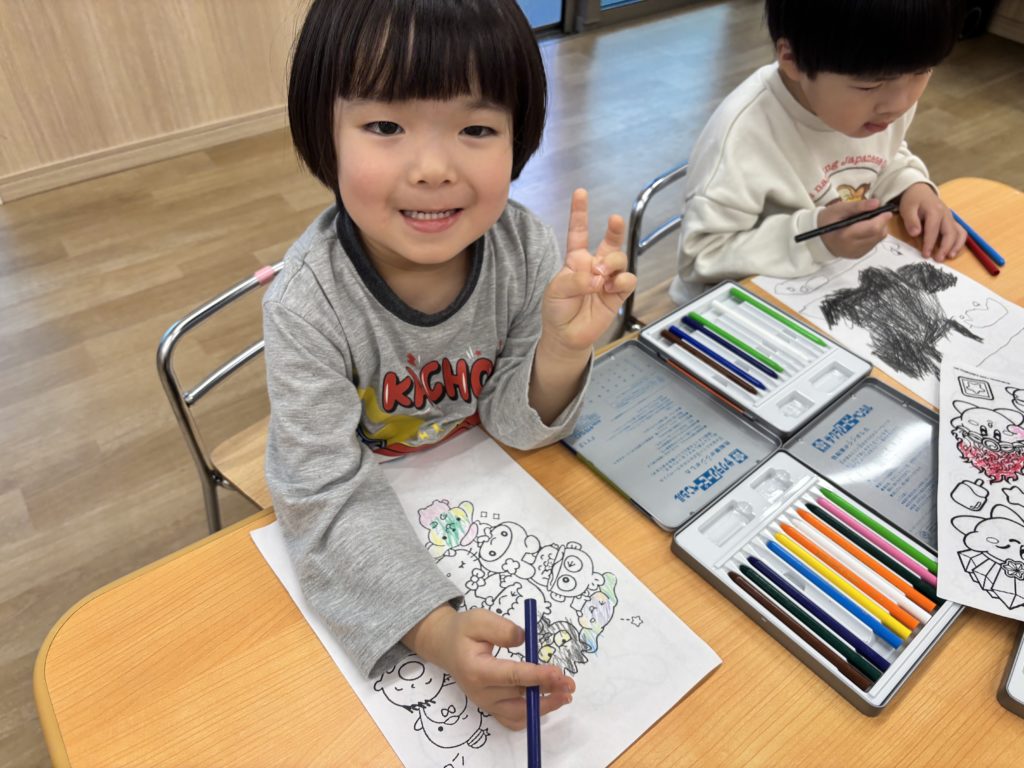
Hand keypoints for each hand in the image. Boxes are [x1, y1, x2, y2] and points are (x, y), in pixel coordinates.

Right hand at [404, 606, 574, 729]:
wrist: (445, 646)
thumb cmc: (463, 631)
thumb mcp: (479, 619)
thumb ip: (501, 628)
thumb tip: (524, 638)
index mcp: (476, 670)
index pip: (511, 676)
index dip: (536, 676)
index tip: (557, 672)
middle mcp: (481, 692)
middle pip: (519, 698)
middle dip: (547, 691)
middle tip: (569, 683)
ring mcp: (486, 703)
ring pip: (519, 714)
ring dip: (545, 706)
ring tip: (566, 694)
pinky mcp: (491, 707)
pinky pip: (514, 719)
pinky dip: (532, 715)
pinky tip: (549, 701)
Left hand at [542, 189, 637, 351]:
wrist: (566, 335)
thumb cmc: (557, 309)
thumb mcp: (557, 290)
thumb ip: (576, 279)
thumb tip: (597, 277)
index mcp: (575, 259)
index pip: (579, 231)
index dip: (580, 212)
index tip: (581, 192)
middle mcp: (594, 265)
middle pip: (610, 241)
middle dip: (615, 228)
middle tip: (614, 220)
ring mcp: (608, 278)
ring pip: (620, 258)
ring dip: (612, 262)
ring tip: (601, 276)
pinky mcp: (618, 293)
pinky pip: (628, 279)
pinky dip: (621, 280)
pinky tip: (610, 286)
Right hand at [819, 198, 892, 258]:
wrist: (818, 237)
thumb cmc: (828, 220)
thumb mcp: (840, 208)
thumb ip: (858, 206)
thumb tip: (877, 203)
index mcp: (846, 236)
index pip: (873, 228)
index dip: (882, 219)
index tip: (885, 210)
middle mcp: (853, 247)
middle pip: (878, 234)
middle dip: (882, 223)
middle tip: (877, 214)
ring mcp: (857, 253)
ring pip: (878, 239)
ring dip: (879, 229)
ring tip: (869, 221)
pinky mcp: (859, 255)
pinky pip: (873, 244)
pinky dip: (873, 235)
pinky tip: (864, 230)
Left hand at [898, 182, 965, 261]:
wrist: (920, 191)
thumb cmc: (913, 201)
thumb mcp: (907, 208)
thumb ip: (911, 221)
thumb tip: (916, 233)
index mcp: (934, 210)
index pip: (933, 229)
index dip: (930, 243)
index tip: (925, 254)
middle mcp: (946, 214)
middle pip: (950, 232)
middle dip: (945, 247)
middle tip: (938, 259)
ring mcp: (950, 218)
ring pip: (959, 232)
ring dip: (956, 245)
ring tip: (950, 256)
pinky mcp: (951, 221)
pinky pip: (960, 231)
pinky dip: (959, 241)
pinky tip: (954, 250)